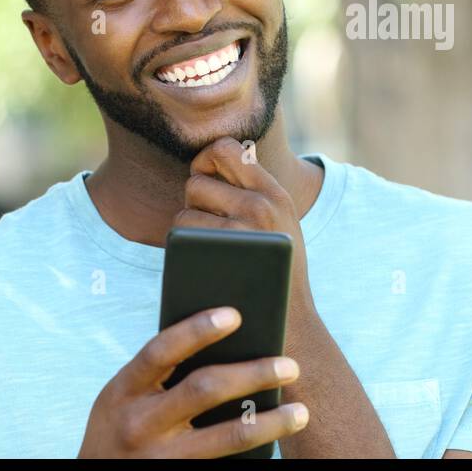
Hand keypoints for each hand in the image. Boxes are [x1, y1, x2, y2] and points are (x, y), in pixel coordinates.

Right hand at [77, 306, 308, 457]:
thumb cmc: (122, 424)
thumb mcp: (126, 396)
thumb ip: (163, 371)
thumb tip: (230, 337)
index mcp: (123, 389)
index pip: (161, 350)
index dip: (197, 330)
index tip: (235, 314)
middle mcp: (139, 423)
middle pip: (204, 389)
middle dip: (253, 373)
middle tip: (291, 365)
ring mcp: (159, 458)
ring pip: (227, 438)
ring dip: (270, 423)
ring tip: (301, 411)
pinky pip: (224, 462)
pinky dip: (255, 450)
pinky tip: (279, 441)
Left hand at [175, 137, 313, 313]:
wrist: (291, 321)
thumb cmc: (278, 273)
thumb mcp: (281, 222)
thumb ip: (256, 191)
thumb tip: (215, 161)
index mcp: (275, 193)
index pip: (225, 149)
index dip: (205, 160)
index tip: (207, 181)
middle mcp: (260, 204)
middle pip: (196, 181)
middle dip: (194, 202)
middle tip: (209, 225)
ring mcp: (240, 229)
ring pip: (184, 209)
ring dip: (187, 228)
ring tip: (209, 249)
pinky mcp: (220, 252)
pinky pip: (180, 232)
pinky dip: (181, 247)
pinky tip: (201, 262)